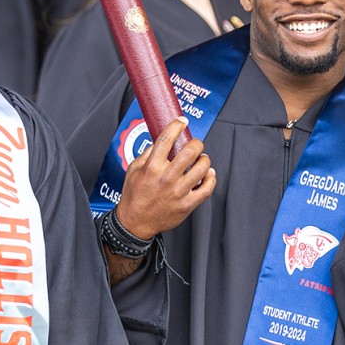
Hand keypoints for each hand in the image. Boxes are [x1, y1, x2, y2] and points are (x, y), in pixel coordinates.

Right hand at [117, 118, 214, 241]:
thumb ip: (147, 154)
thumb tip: (161, 140)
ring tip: (201, 160)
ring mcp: (178, 192)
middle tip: (196, 144)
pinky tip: (208, 174)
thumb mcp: (133, 170)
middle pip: (190, 151)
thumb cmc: (134, 196)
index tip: (182, 121)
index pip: (167, 139)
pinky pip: (207, 188)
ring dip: (205, 159)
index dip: (177, 126)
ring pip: (202, 168)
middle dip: (197, 143)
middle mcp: (166, 178)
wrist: (135, 222)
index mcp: (152, 167)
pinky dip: (211, 178)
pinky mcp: (187, 204)